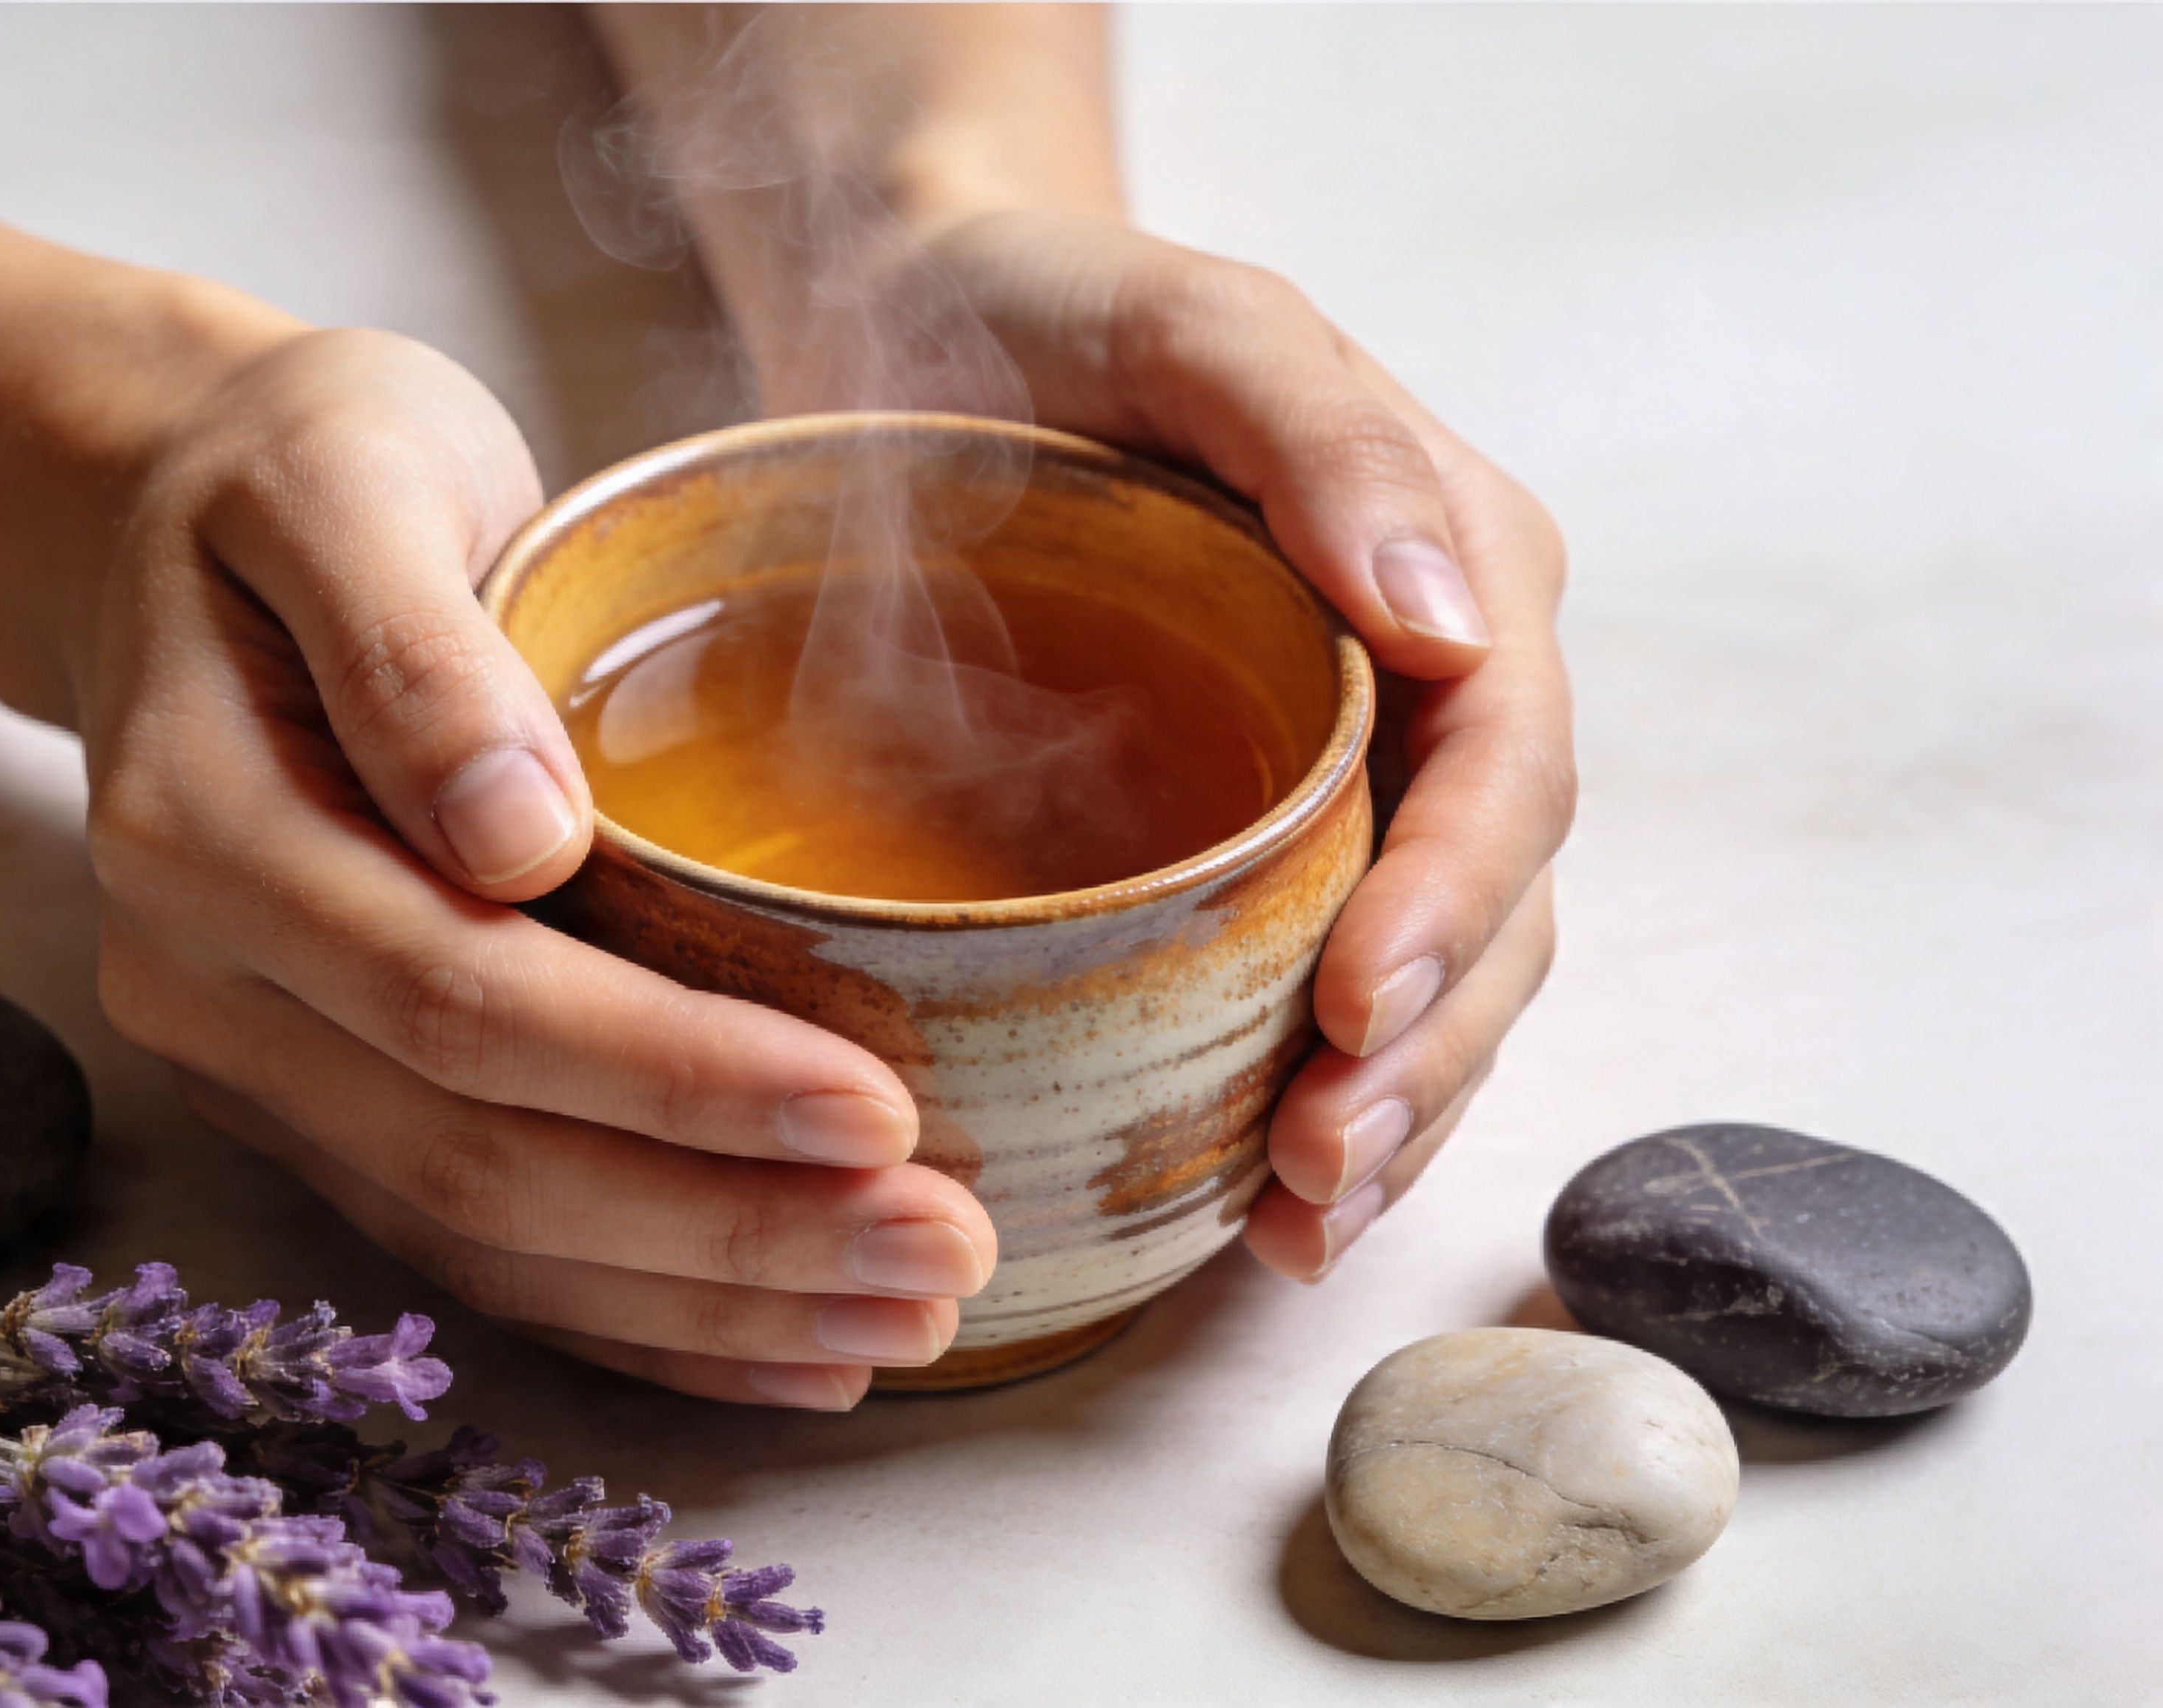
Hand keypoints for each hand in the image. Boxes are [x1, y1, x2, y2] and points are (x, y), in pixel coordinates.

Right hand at [62, 323, 997, 1406]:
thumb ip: (414, 647)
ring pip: (479, 1238)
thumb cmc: (289, 469)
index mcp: (200, 831)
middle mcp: (202, 981)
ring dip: (703, 1301)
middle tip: (950, 1251)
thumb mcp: (347, 472)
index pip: (461, 997)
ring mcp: (252, 1059)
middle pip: (478, 1159)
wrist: (168, 513)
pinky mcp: (310, 1096)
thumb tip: (517, 832)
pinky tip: (783, 1342)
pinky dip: (632, 1309)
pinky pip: (470, 1243)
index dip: (672, 1076)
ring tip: (909, 1316)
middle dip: (727, 1227)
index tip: (880, 1109)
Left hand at [926, 211, 1575, 1279]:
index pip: (1506, 764)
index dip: (1451, 903)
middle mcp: (1435, 686)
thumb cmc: (1055, 311)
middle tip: (1316, 1168)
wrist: (931, 329)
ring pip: (1434, 980)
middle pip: (1491, 904)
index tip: (1358, 1009)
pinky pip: (1329, 991)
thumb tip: (1459, 624)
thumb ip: (1325, 443)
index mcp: (1453, 561)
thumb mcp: (1189, 322)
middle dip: (1424, 1055)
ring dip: (1386, 1116)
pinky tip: (1262, 1211)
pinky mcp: (1257, 841)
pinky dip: (1315, 1102)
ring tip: (1299, 1223)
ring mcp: (1354, 775)